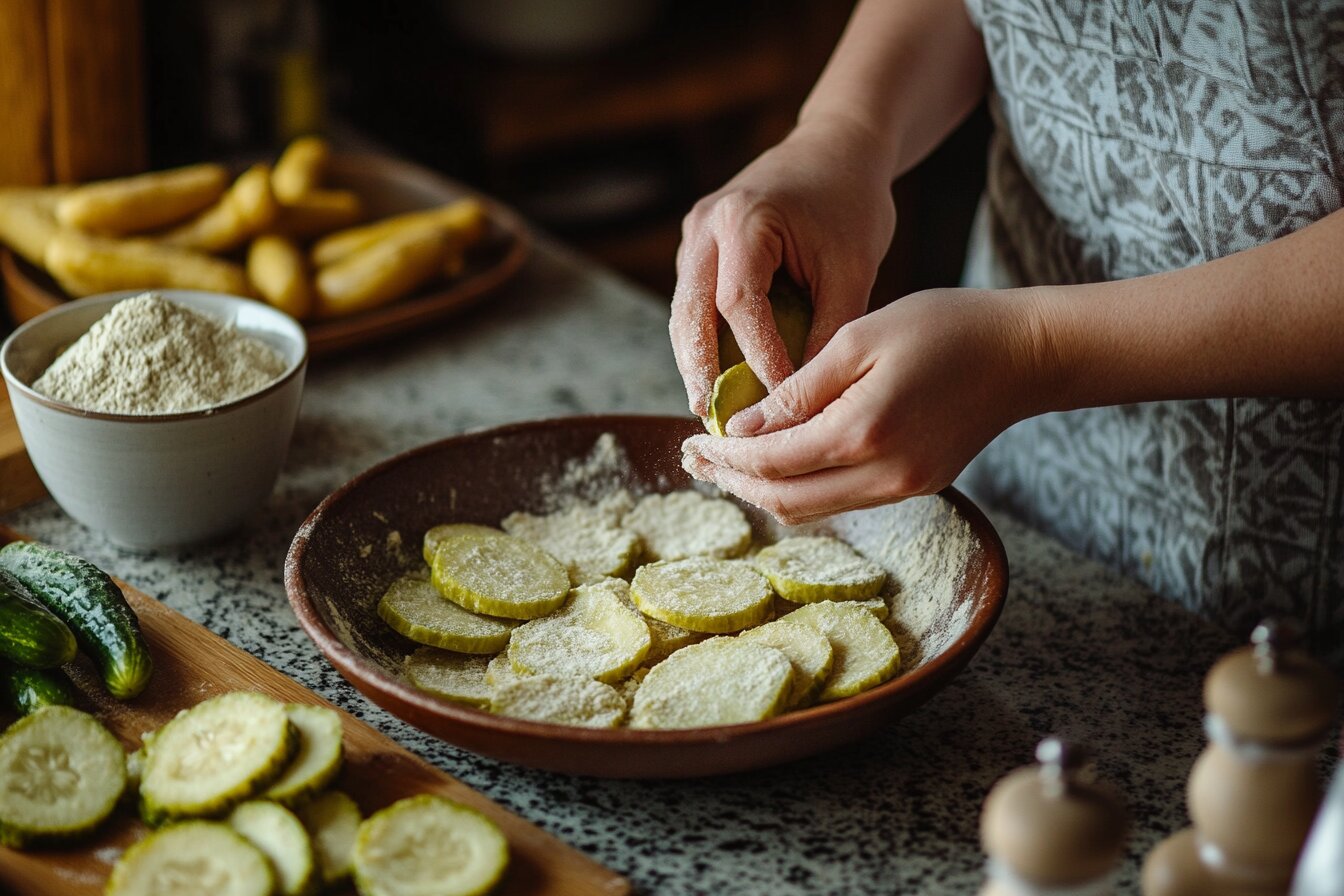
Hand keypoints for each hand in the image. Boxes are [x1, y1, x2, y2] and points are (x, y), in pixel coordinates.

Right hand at [670, 119, 896, 415]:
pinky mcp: (698, 243)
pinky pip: (693, 299)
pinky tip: (716, 375)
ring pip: (683, 309)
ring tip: (707, 408)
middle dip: (700, 369)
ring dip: (693, 359)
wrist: (836, 147)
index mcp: (747, 220)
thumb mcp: (854, 267)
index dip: (756, 359)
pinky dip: (702, 338)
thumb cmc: (853, 203)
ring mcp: (695, 231)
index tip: (778, 402)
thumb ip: (831, 328)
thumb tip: (809, 394)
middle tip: (710, 419)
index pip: (740, 306)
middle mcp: (708, 223)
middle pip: (690, 311)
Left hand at [680, 287, 1053, 524]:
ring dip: (764, 490)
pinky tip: (781, 461)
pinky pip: (843, 499)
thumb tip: (741, 430)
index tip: (692, 441)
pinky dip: (803, 486)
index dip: (725, 457)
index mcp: (862, 432)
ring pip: (812, 509)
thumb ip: (797, 389)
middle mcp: (882, 475)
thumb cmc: (943, 327)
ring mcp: (903, 488)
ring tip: (728, 464)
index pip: (770, 463)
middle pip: (785, 501)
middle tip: (695, 458)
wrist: (1024, 354)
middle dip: (734, 482)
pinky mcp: (916, 487)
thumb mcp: (859, 337)